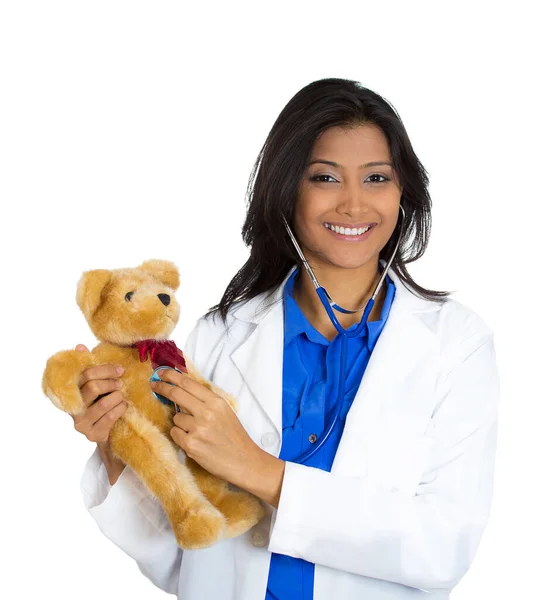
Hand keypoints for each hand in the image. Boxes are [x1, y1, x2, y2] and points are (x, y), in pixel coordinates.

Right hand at [71, 344, 126, 447]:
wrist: (105, 434)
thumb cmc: (100, 404)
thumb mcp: (96, 386)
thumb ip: (88, 368)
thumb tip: (80, 346)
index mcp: (72, 392)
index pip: (84, 375)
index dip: (104, 369)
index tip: (119, 369)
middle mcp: (73, 408)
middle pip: (92, 387)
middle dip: (110, 383)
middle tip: (120, 384)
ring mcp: (81, 423)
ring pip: (103, 403)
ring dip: (117, 397)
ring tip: (121, 396)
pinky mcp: (92, 434)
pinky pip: (110, 417)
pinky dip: (120, 408)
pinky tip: (123, 406)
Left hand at [151, 369, 259, 484]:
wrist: (243, 460)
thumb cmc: (234, 436)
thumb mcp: (225, 411)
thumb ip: (206, 401)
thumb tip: (182, 390)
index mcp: (216, 402)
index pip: (188, 383)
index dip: (172, 376)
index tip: (161, 372)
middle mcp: (206, 412)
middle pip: (176, 394)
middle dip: (163, 388)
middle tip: (155, 385)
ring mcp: (197, 429)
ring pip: (176, 418)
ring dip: (181, 423)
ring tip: (197, 432)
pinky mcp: (190, 445)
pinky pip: (175, 433)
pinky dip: (181, 436)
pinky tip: (195, 441)